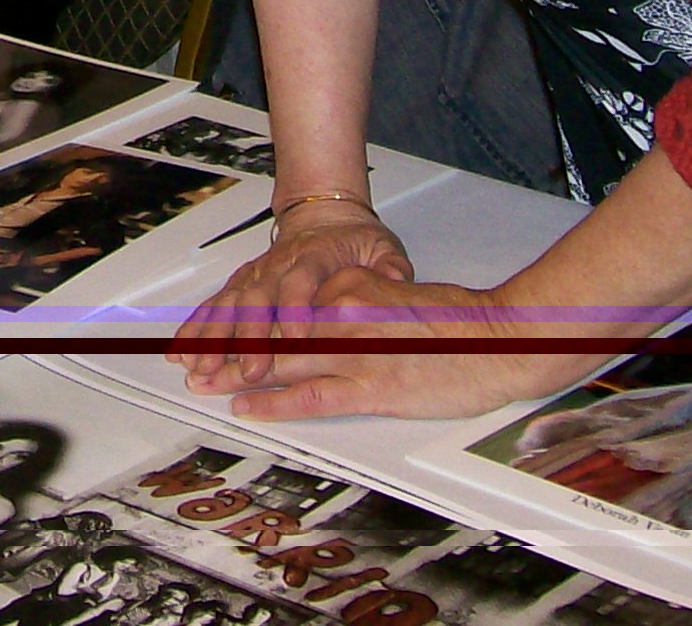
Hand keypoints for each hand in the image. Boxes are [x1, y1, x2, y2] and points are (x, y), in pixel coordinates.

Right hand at [170, 200, 412, 391]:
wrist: (325, 212)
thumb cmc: (355, 238)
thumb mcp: (384, 248)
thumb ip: (391, 268)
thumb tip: (395, 282)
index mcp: (316, 256)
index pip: (302, 281)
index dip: (296, 309)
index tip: (296, 339)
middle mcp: (280, 264)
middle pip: (258, 299)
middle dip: (249, 337)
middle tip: (247, 371)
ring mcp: (257, 273)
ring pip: (230, 304)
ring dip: (214, 337)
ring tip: (200, 366)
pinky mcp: (243, 282)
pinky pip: (215, 305)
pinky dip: (197, 328)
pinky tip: (183, 350)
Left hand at [176, 266, 581, 421]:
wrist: (500, 339)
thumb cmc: (456, 321)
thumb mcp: (395, 293)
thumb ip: (357, 301)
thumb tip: (324, 312)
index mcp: (348, 285)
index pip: (283, 306)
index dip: (243, 321)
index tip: (214, 329)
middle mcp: (341, 313)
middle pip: (271, 333)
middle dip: (226, 349)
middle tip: (191, 361)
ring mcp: (353, 351)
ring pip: (281, 363)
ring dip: (236, 375)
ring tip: (204, 384)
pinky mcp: (370, 387)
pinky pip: (310, 396)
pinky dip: (273, 402)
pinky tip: (247, 406)